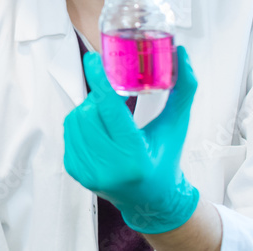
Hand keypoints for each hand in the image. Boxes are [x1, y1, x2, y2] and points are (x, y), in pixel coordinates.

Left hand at [63, 46, 199, 233]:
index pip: (110, 110)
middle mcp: (109, 168)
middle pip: (90, 112)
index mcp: (134, 157)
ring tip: (107, 115)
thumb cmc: (166, 158)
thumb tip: (181, 53)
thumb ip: (183, 90)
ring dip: (88, 109)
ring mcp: (89, 172)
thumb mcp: (177, 125)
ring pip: (75, 120)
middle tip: (112, 97)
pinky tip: (98, 129)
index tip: (94, 60)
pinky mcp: (76, 172)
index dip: (100, 81)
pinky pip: (69, 133)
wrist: (150, 199)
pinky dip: (81, 124)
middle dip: (99, 98)